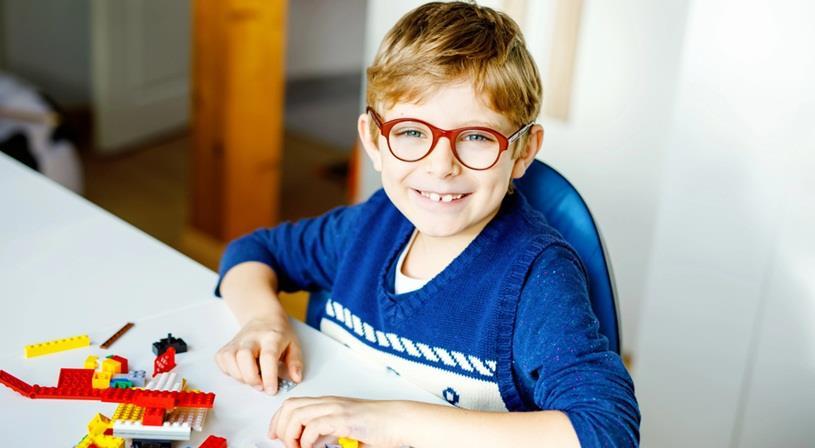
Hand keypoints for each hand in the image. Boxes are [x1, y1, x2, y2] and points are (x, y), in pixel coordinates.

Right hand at [215, 315, 303, 393]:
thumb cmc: (279, 333)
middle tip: (261, 386)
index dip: (269, 376)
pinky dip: (229, 371)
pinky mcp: (227, 346)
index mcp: (272, 337)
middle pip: (244, 356)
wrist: (264, 317)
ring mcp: (237, 341)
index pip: (268, 357)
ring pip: (230, 359)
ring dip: (240, 376)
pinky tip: (241, 371)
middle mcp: (252, 338)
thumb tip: (296, 378)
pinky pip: (221, 361)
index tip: (271, 390)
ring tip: (252, 377)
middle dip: (251, 377)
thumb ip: (295, 363)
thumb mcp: (294, 345)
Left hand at [269, 396, 410, 447]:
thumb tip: (309, 442)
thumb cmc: (379, 426)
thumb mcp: (345, 431)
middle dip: (281, 427)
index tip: (274, 435)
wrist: (400, 421)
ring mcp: (336, 409)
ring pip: (297, 414)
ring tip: (298, 447)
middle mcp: (329, 403)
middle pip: (289, 407)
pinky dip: (306, 440)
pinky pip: (314, 426)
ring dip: (291, 434)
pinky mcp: (343, 419)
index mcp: (329, 404)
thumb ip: (327, 434)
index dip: (278, 420)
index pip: (292, 404)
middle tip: (287, 444)